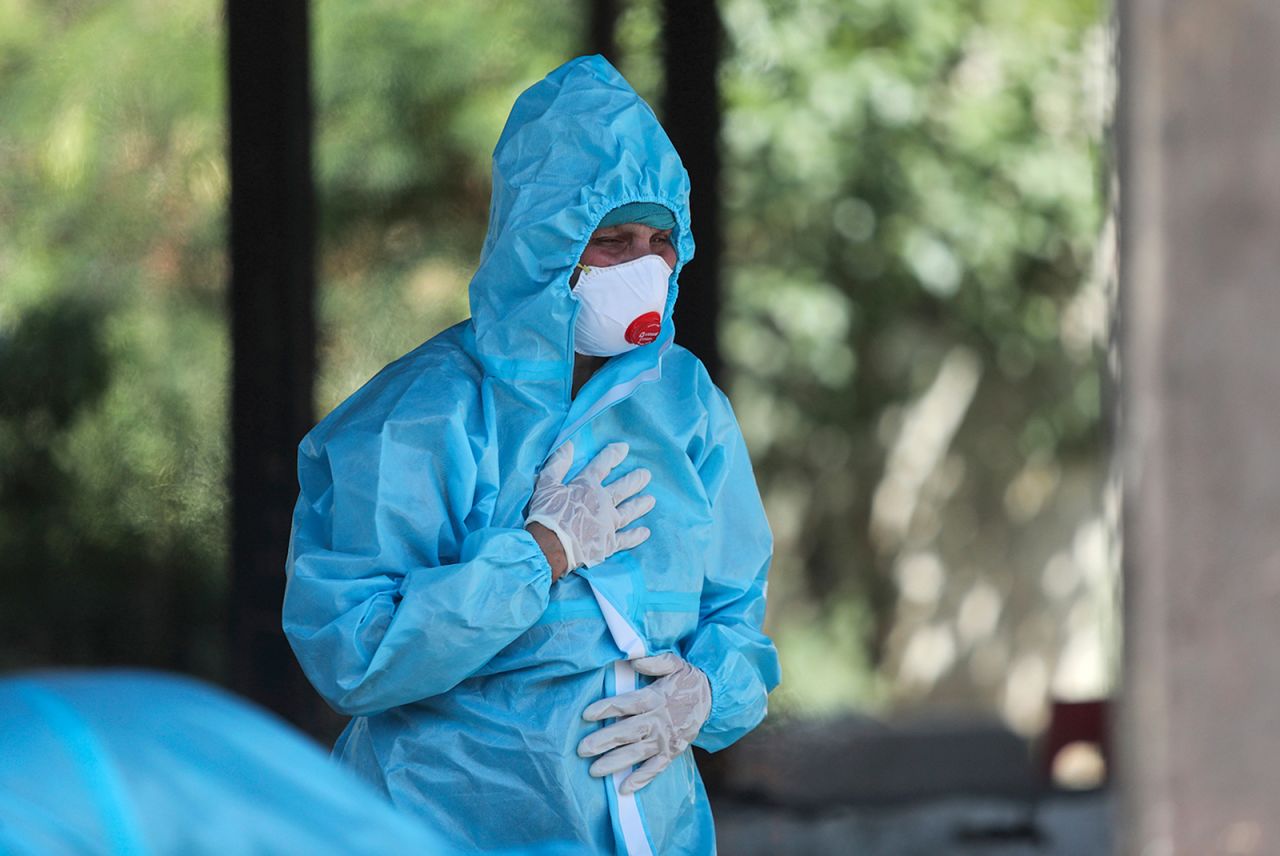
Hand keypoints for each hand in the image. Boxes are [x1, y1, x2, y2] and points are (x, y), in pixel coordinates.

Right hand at [525, 441, 654, 573]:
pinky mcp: (609, 544)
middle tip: (646, 475)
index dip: (613, 455)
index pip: (602, 466)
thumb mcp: (546, 484)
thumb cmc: (546, 514)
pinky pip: (626, 539)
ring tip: (651, 500)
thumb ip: (558, 464)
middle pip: (622, 489)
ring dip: (640, 505)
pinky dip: (636, 536)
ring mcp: (608, 524)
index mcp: (587, 487)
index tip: (624, 448)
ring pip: (628, 511)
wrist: (550, 547)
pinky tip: (645, 532)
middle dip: (634, 480)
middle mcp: (602, 503)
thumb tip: (569, 445)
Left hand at [576, 653, 711, 794]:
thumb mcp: (674, 663)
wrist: (713, 697)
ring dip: (616, 762)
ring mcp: (666, 738)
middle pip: (629, 731)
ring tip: (594, 770)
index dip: (607, 708)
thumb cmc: (686, 679)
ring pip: (638, 753)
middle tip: (582, 749)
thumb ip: (655, 662)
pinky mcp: (672, 752)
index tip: (586, 714)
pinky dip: (642, 779)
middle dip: (605, 740)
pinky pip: (656, 768)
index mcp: (656, 698)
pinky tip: (624, 788)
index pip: (628, 703)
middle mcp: (659, 720)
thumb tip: (635, 661)